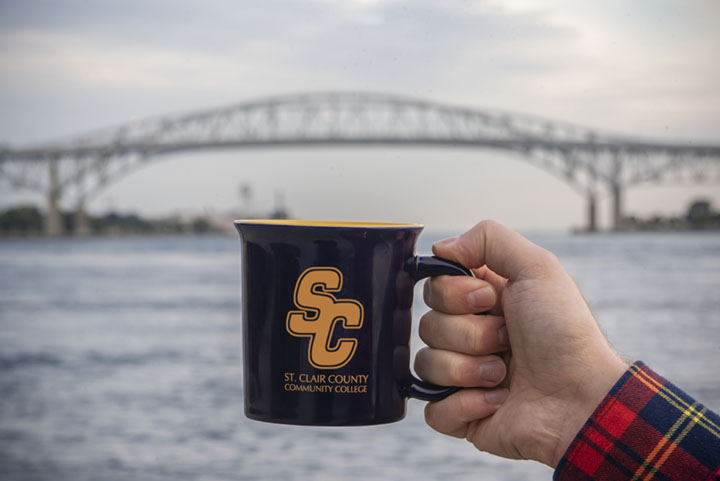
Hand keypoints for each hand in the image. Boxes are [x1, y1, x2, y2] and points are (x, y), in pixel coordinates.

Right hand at [415, 220, 627, 466]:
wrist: (584, 399)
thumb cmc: (566, 333)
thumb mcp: (538, 267)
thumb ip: (488, 238)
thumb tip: (441, 249)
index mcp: (481, 302)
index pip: (434, 288)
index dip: (455, 295)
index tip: (489, 300)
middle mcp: (469, 336)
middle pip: (427, 325)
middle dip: (470, 334)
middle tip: (507, 340)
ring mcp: (462, 377)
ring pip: (426, 365)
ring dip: (470, 369)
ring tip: (504, 375)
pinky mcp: (461, 415)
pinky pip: (433, 409)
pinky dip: (464, 405)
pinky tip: (497, 402)